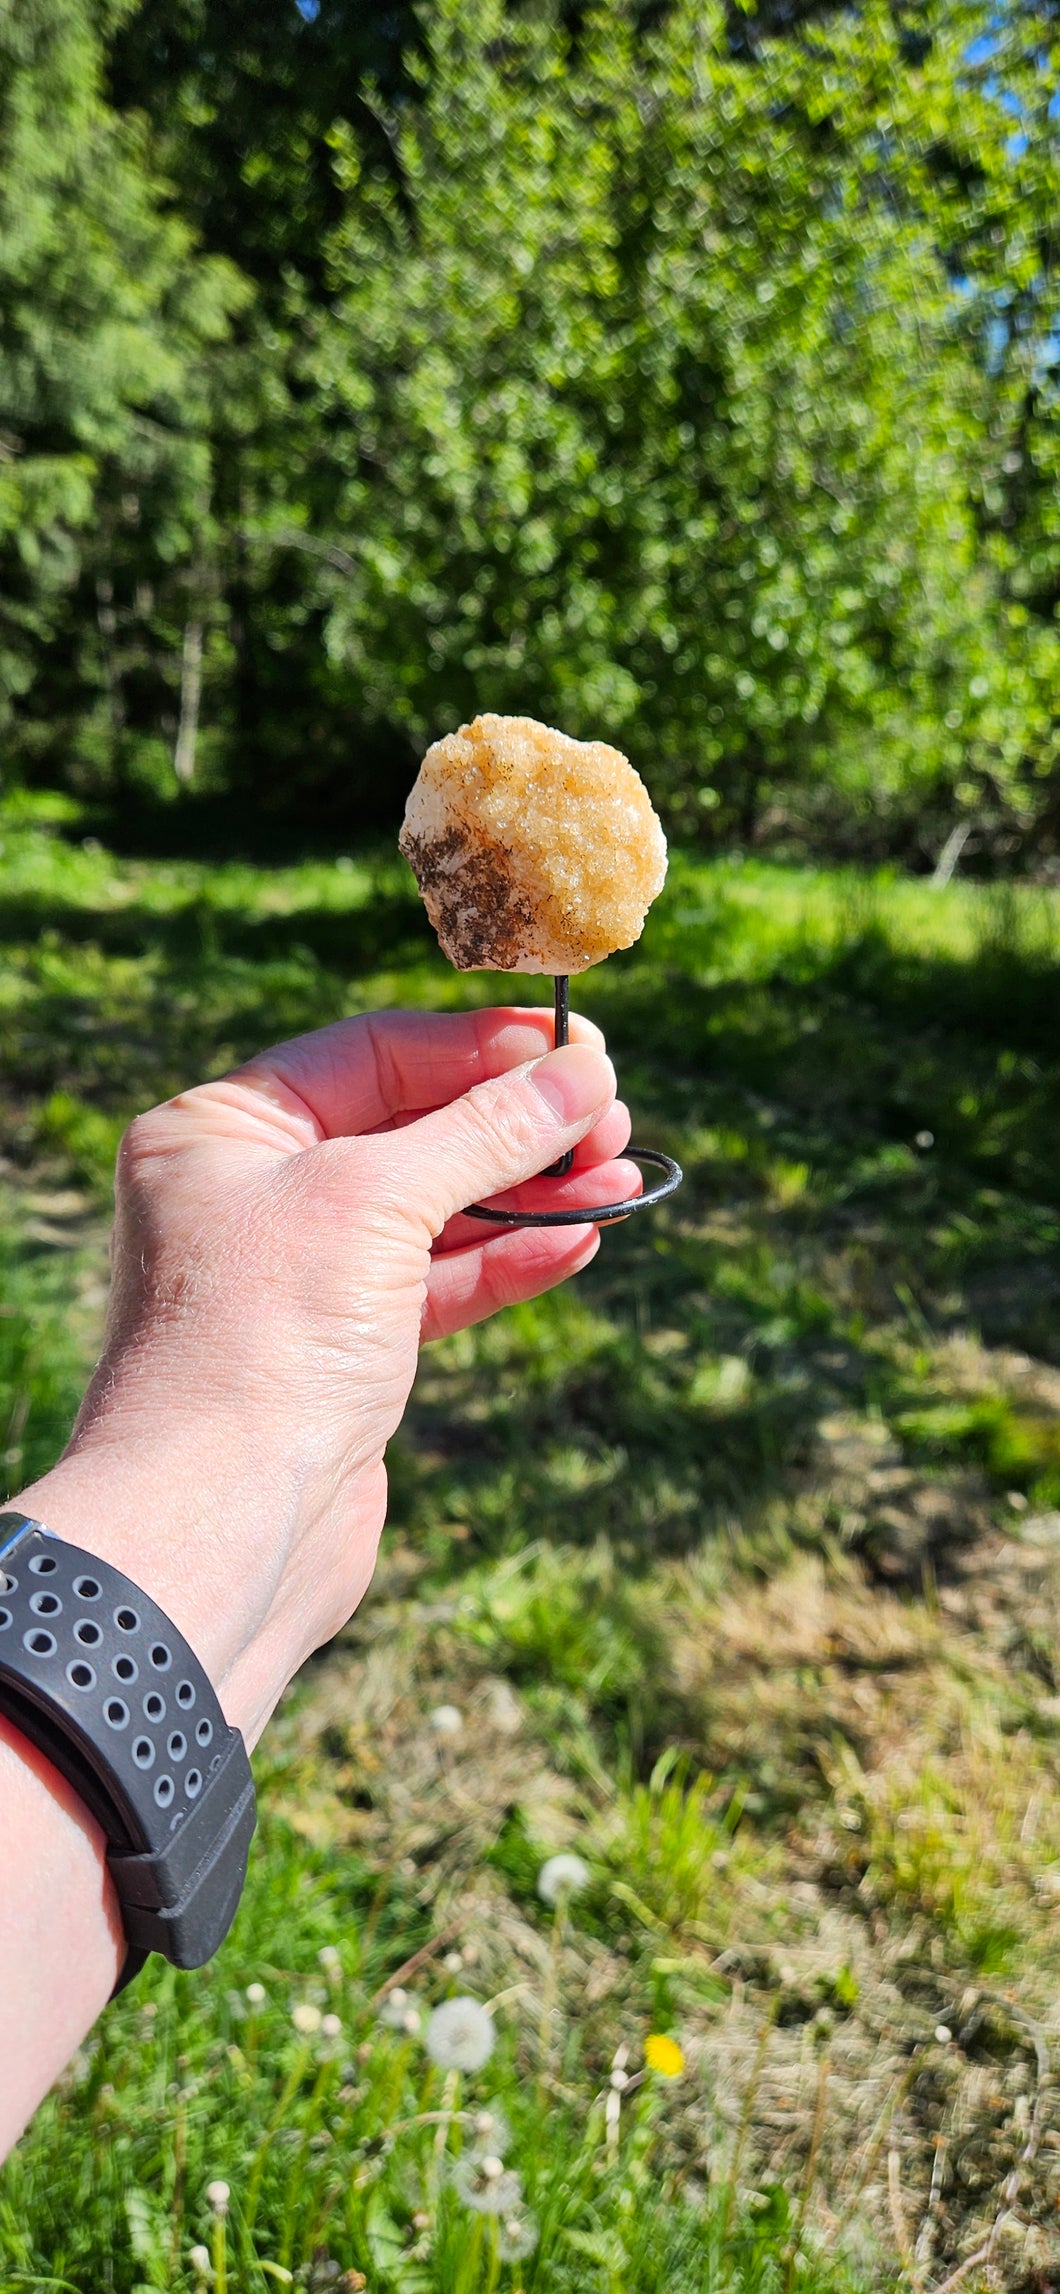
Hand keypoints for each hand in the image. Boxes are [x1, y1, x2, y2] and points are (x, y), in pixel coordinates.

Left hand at [15, 1004, 632, 1744]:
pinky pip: (439, 1285)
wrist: (220, 1530)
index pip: (372, 1053)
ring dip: (530, 1193)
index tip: (581, 1047)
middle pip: (410, 1127)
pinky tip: (579, 1241)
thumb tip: (583, 1072)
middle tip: (612, 1119)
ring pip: (435, 1210)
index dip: (482, 1047)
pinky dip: (508, 1261)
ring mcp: (299, 1278)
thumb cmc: (263, 1342)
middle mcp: (252, 1193)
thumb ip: (485, 1131)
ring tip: (622, 1178)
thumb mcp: (375, 1202)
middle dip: (517, 1124)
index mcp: (222, 1129)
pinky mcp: (344, 1354)